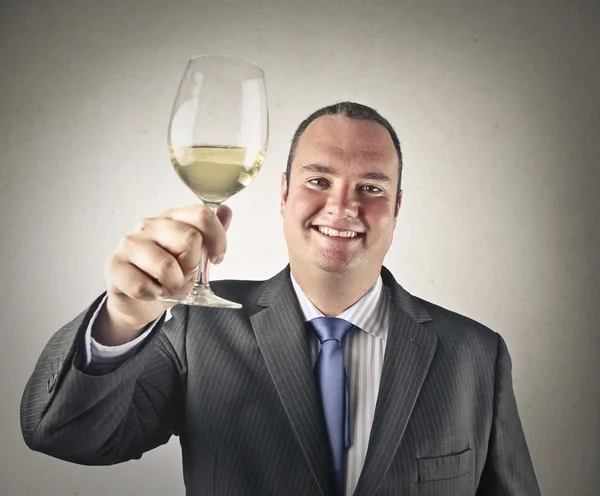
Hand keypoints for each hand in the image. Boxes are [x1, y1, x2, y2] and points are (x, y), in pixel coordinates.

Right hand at [93, 205, 231, 344]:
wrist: (137, 301)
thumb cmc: (168, 275)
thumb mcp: (195, 256)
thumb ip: (211, 235)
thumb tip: (226, 210)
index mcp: (173, 217)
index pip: (202, 215)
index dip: (217, 239)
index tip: (217, 258)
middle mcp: (150, 224)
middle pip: (189, 238)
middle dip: (192, 266)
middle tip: (184, 276)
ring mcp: (130, 243)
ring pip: (166, 265)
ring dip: (174, 285)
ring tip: (168, 287)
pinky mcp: (114, 265)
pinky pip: (143, 286)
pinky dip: (153, 295)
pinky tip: (150, 292)